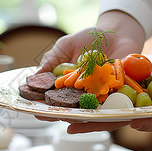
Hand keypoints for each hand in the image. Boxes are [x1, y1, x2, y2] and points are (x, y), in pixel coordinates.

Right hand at [36, 10, 147, 132]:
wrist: (116, 33)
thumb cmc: (89, 39)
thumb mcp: (64, 46)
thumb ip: (51, 60)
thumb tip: (35, 75)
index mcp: (68, 86)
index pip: (55, 100)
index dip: (44, 107)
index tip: (34, 111)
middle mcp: (82, 94)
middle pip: (69, 111)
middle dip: (57, 115)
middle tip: (47, 116)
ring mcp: (99, 95)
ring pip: (88, 112)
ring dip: (78, 117)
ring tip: (67, 117)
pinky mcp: (116, 93)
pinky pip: (110, 105)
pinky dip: (103, 110)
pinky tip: (92, 112)